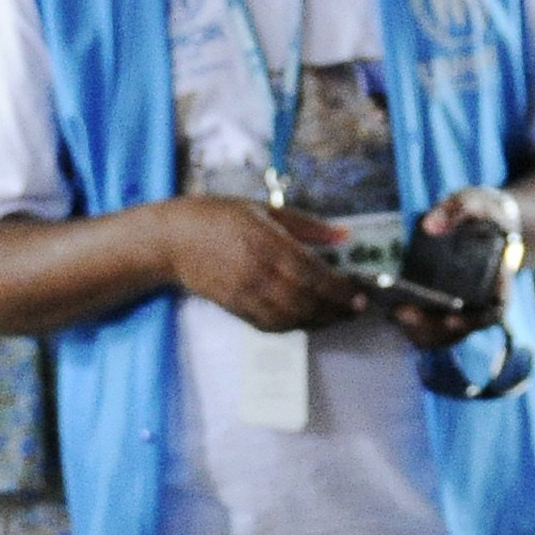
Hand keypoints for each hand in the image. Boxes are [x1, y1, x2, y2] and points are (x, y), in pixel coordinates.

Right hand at [157, 197, 370, 333]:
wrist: (173, 241)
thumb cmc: (218, 216)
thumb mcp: (264, 208)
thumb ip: (307, 225)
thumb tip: (344, 236)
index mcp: (267, 242)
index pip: (313, 274)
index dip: (341, 290)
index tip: (361, 295)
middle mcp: (258, 272)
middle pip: (306, 302)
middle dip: (336, 310)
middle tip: (356, 309)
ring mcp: (246, 294)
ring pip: (290, 319)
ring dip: (318, 322)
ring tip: (337, 316)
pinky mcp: (236, 308)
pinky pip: (270, 325)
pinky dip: (294, 327)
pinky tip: (307, 319)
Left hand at [391, 190, 515, 351]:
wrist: (482, 221)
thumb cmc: (483, 213)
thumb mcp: (476, 202)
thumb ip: (458, 209)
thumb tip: (430, 226)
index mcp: (499, 281)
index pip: (494, 311)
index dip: (474, 321)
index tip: (451, 320)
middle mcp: (482, 302)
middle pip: (461, 328)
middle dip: (433, 327)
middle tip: (403, 313)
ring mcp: (463, 308)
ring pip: (444, 333)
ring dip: (419, 330)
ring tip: (394, 314)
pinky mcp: (444, 307)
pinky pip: (431, 327)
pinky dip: (414, 326)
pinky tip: (392, 312)